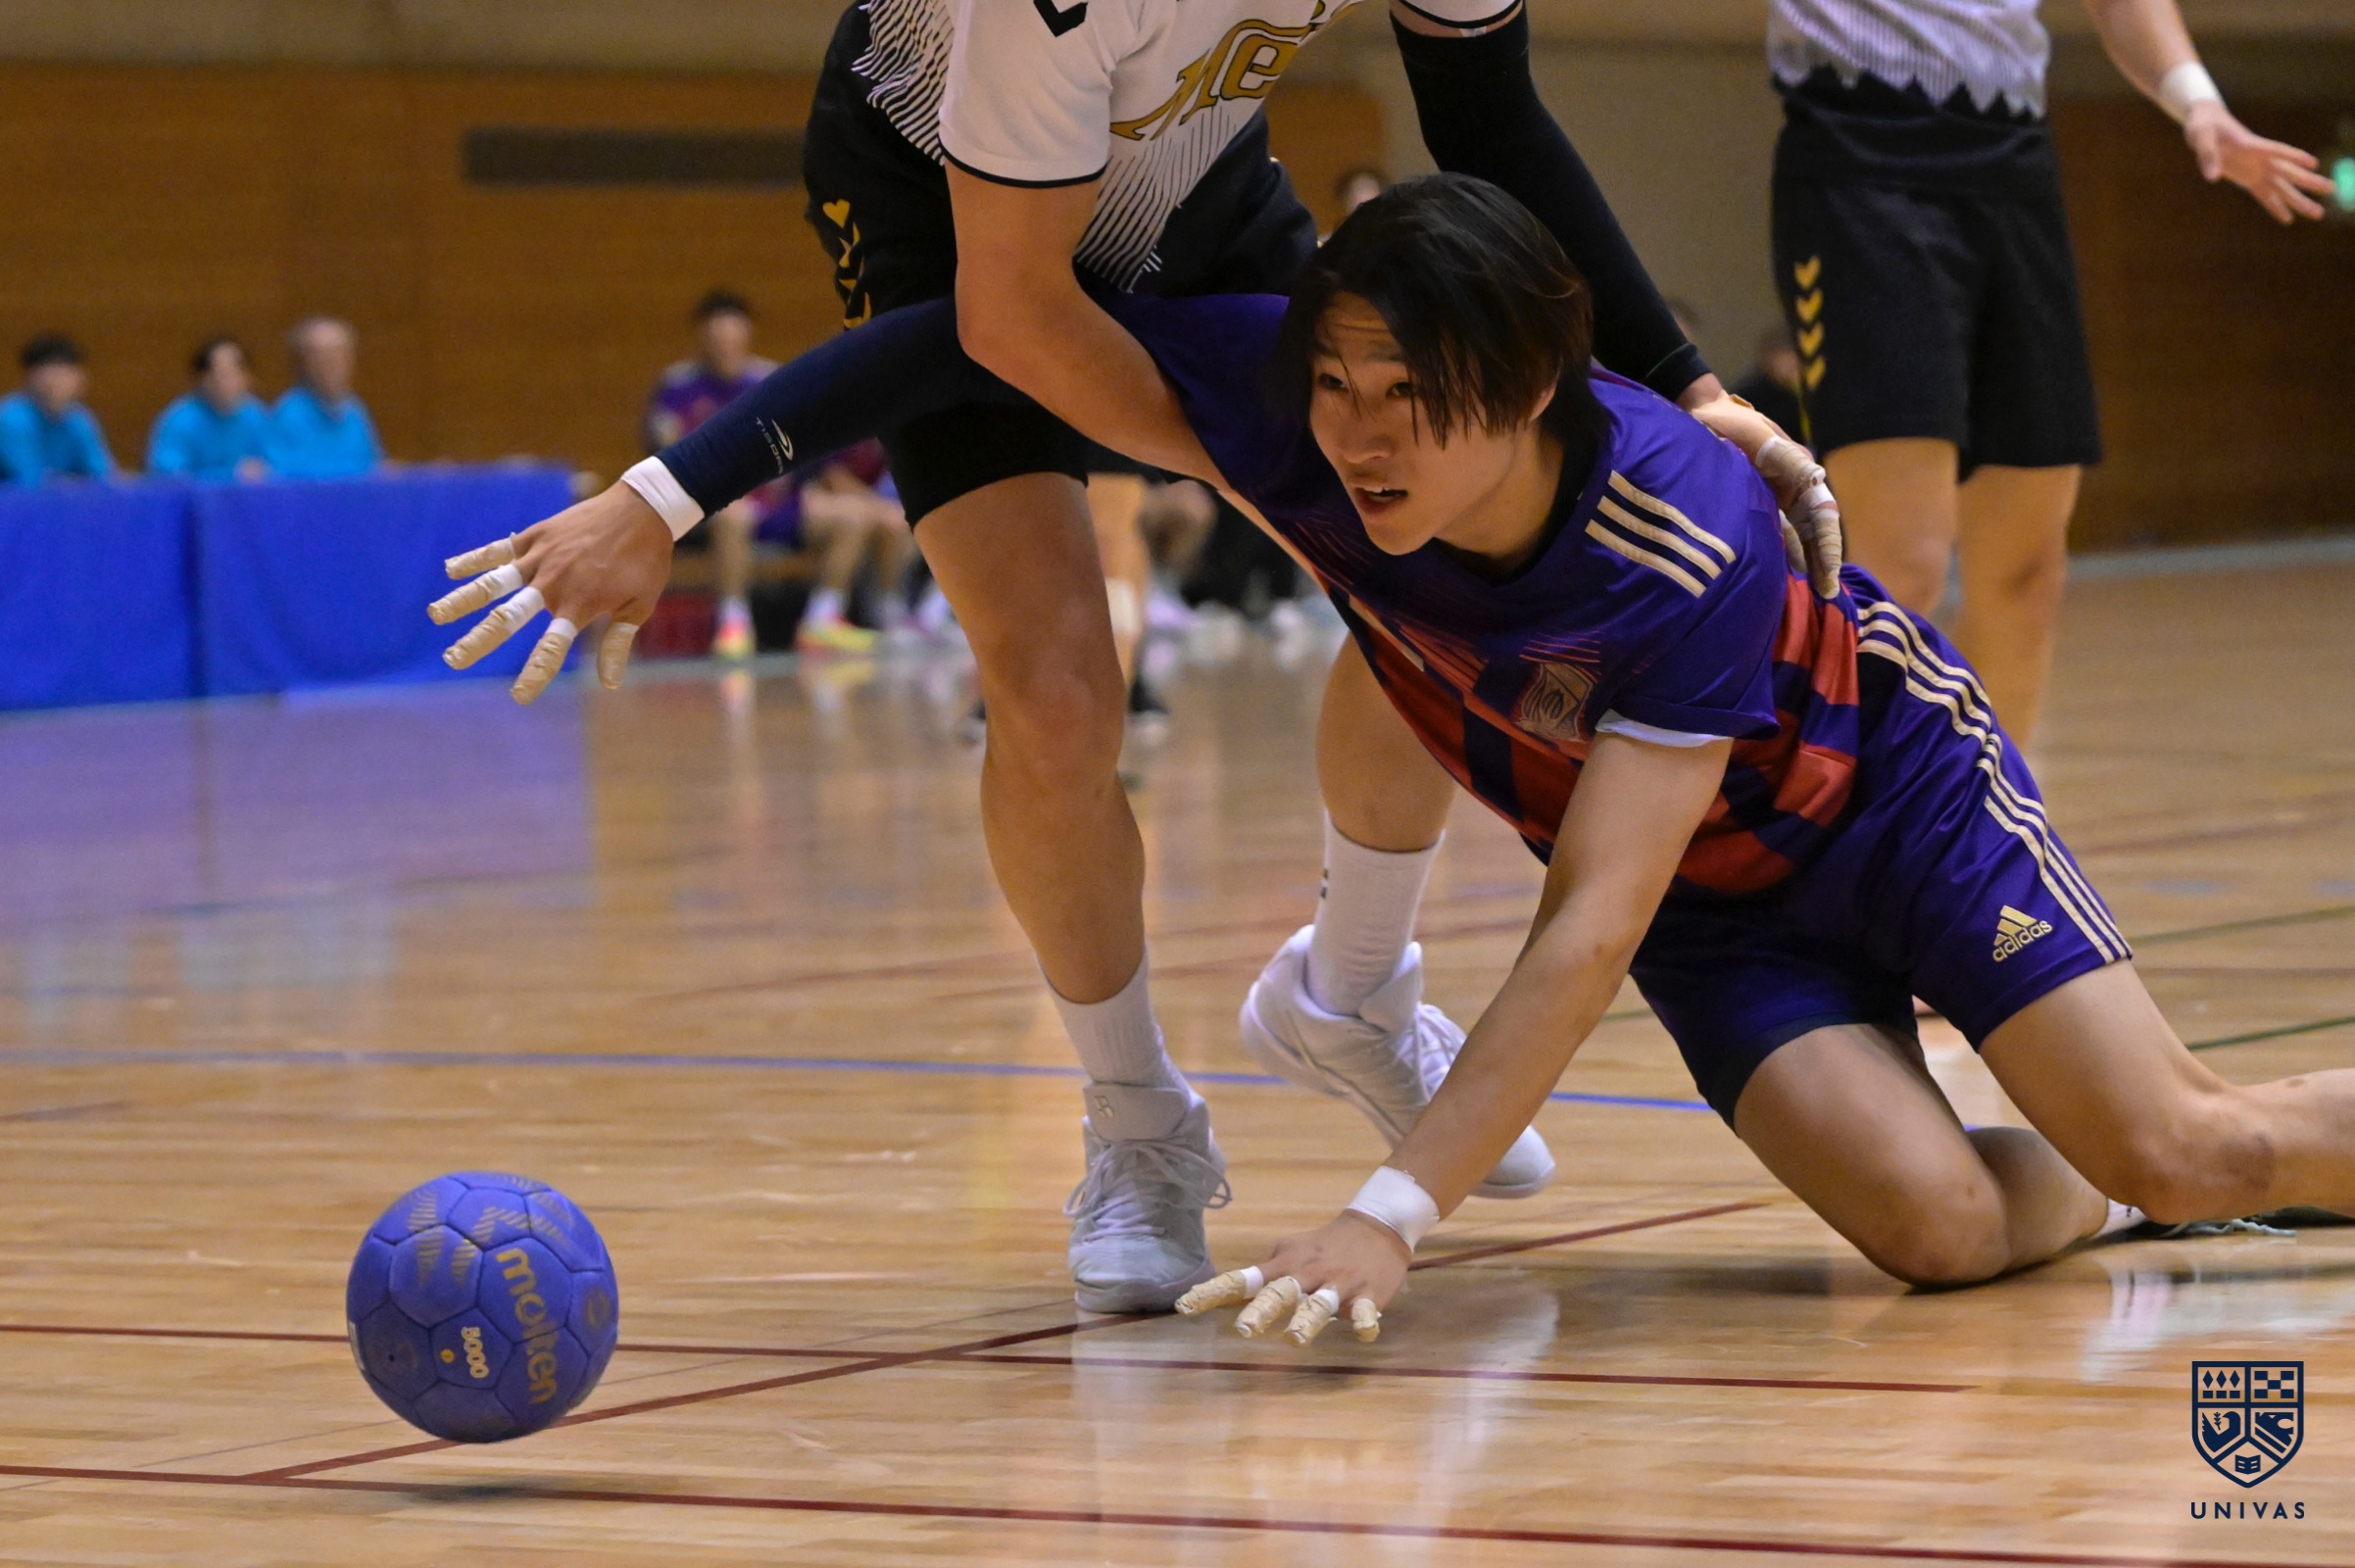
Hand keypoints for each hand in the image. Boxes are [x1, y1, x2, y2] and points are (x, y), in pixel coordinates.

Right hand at [429, 483, 673, 702]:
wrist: (643, 509)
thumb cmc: (645, 561)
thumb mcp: (640, 605)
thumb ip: (617, 642)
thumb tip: (609, 683)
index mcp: (579, 605)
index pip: (551, 648)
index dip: (535, 674)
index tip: (519, 697)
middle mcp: (553, 583)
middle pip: (507, 617)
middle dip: (478, 641)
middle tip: (453, 660)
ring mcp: (541, 557)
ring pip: (493, 582)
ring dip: (462, 599)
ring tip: (435, 616)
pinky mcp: (536, 535)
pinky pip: (499, 550)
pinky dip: (475, 558)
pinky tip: (450, 569)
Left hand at [1174, 1211, 1408, 1345]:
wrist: (1377, 1227)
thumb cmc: (1326, 1244)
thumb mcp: (1293, 1250)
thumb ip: (1268, 1271)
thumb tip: (1237, 1290)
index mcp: (1286, 1265)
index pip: (1243, 1279)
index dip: (1214, 1292)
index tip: (1185, 1306)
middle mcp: (1307, 1274)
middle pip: (1280, 1293)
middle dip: (1262, 1311)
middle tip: (1244, 1330)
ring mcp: (1338, 1285)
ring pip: (1319, 1304)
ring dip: (1306, 1320)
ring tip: (1294, 1339)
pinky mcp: (1367, 1294)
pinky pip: (1364, 1310)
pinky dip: (1364, 1321)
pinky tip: (1365, 1332)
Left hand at [1681, 389, 1842, 598]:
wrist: (1697, 412)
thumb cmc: (1729, 421)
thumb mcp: (1758, 436)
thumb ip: (1787, 458)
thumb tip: (1818, 480)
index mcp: (1799, 471)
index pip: (1822, 516)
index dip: (1827, 547)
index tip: (1829, 577)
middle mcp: (1790, 488)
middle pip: (1813, 531)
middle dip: (1822, 562)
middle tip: (1828, 595)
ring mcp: (1772, 498)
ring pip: (1795, 536)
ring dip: (1804, 561)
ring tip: (1812, 592)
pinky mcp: (1751, 505)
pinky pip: (1770, 534)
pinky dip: (1780, 553)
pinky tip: (1783, 574)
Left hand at [2184, 102, 2332, 223]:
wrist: (2205, 123)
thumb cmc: (2203, 126)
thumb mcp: (2200, 137)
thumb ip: (2207, 156)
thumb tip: (2213, 177)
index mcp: (2250, 145)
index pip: (2275, 150)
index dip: (2292, 156)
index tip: (2312, 163)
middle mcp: (2259, 158)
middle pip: (2288, 172)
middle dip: (2309, 182)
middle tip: (2333, 190)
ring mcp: (2256, 168)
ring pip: (2282, 187)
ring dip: (2299, 200)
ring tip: (2318, 213)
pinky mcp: (2248, 178)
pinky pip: (2264, 194)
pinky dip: (2275, 206)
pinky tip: (2289, 219)